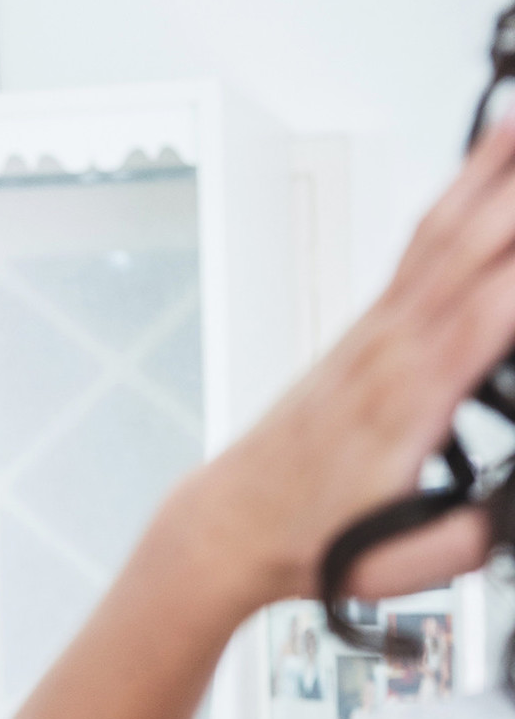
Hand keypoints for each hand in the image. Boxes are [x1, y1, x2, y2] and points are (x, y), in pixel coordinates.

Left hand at [191, 106, 514, 609]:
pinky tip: (484, 153)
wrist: (232, 524)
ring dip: (498, 166)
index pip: (492, 314)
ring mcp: (378, 330)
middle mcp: (394, 350)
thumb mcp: (394, 565)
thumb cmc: (307, 537)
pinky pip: (422, 240)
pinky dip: (461, 187)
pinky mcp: (367, 326)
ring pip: (448, 227)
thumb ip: (467, 539)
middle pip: (475, 246)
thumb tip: (509, 517)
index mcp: (409, 403)